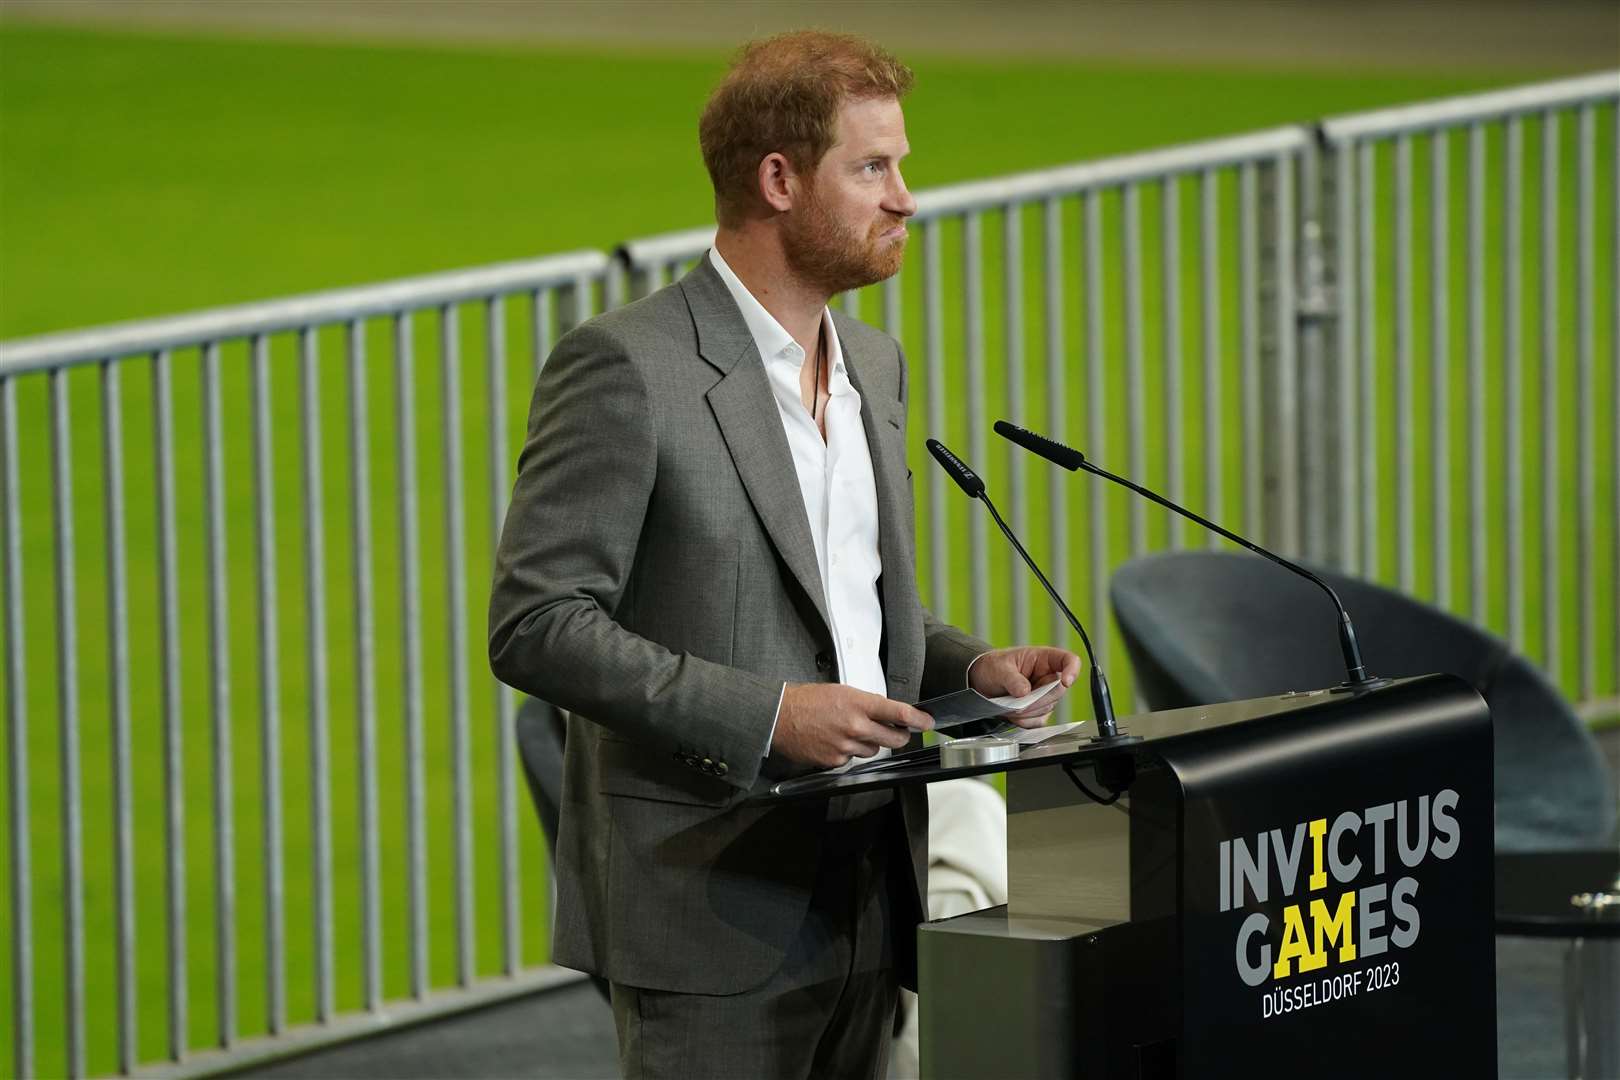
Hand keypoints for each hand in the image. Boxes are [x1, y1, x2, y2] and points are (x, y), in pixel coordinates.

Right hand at [772, 683, 934, 768]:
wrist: (779, 717)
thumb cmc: (806, 701)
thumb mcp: (842, 691)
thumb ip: (866, 703)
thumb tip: (885, 712)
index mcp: (858, 703)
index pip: (898, 712)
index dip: (918, 719)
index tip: (927, 722)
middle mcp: (855, 726)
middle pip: (894, 738)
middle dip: (900, 735)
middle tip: (899, 731)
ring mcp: (846, 746)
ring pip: (874, 750)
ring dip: (870, 743)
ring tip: (850, 731)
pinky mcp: (835, 761)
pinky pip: (853, 759)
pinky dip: (849, 752)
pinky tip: (835, 741)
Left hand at [967, 645, 1081, 728]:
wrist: (981, 682)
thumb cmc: (993, 666)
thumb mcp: (999, 668)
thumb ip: (1012, 679)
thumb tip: (1024, 692)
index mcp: (1043, 659)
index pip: (1069, 660)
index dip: (1072, 671)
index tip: (1066, 681)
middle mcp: (1047, 677)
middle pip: (1058, 690)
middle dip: (1037, 699)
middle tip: (1018, 701)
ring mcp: (1044, 695)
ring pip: (1047, 708)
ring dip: (1028, 711)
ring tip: (1009, 706)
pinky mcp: (1038, 711)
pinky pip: (1039, 721)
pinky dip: (1025, 721)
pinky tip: (1012, 715)